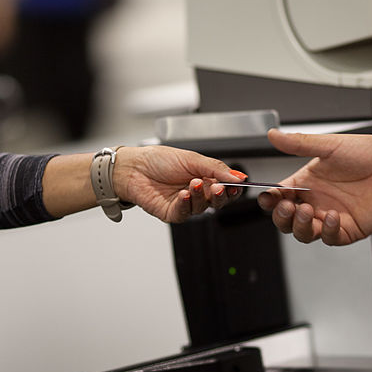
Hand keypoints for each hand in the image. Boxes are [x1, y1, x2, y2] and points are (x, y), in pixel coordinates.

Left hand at [114, 146, 242, 222]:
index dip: (233, 189)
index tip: (236, 185)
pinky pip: (185, 213)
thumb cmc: (158, 160)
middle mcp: (197, 193)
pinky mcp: (172, 213)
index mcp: (205, 178)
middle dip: (221, 195)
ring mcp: (185, 204)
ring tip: (193, 183)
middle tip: (219, 187)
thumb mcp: (192, 158)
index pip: (226, 188)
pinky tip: (184, 194)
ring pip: (202, 208)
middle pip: (218, 201)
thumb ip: (216, 168)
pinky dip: (186, 204)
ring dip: (200, 196)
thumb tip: (238, 176)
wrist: (133, 167)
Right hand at [255, 129, 371, 244]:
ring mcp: (330, 217)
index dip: (270, 199)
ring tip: (306, 210)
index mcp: (308, 183)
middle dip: (281, 216)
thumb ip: (299, 144)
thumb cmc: (368, 154)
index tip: (268, 196)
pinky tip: (331, 216)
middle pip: (286, 220)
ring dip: (299, 225)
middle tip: (288, 205)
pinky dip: (326, 230)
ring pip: (303, 233)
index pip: (279, 196)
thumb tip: (273, 135)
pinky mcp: (347, 229)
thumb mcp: (330, 146)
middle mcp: (316, 201)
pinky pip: (329, 237)